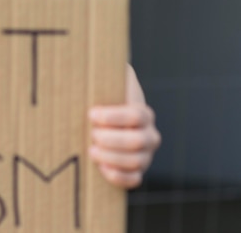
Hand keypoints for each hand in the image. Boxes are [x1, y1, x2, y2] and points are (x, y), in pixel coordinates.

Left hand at [88, 65, 160, 188]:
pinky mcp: (136, 172)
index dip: (113, 116)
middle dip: (111, 139)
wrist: (101, 122)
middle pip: (137, 141)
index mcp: (143, 113)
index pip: (136, 115)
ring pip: (136, 161)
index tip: (91, 114)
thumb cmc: (102, 99)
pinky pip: (134, 180)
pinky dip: (119, 177)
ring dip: (111, 158)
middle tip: (92, 134)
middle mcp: (149, 135)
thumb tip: (100, 60)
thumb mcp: (106, 81)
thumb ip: (106, 70)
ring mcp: (145, 156)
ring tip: (91, 151)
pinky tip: (103, 169)